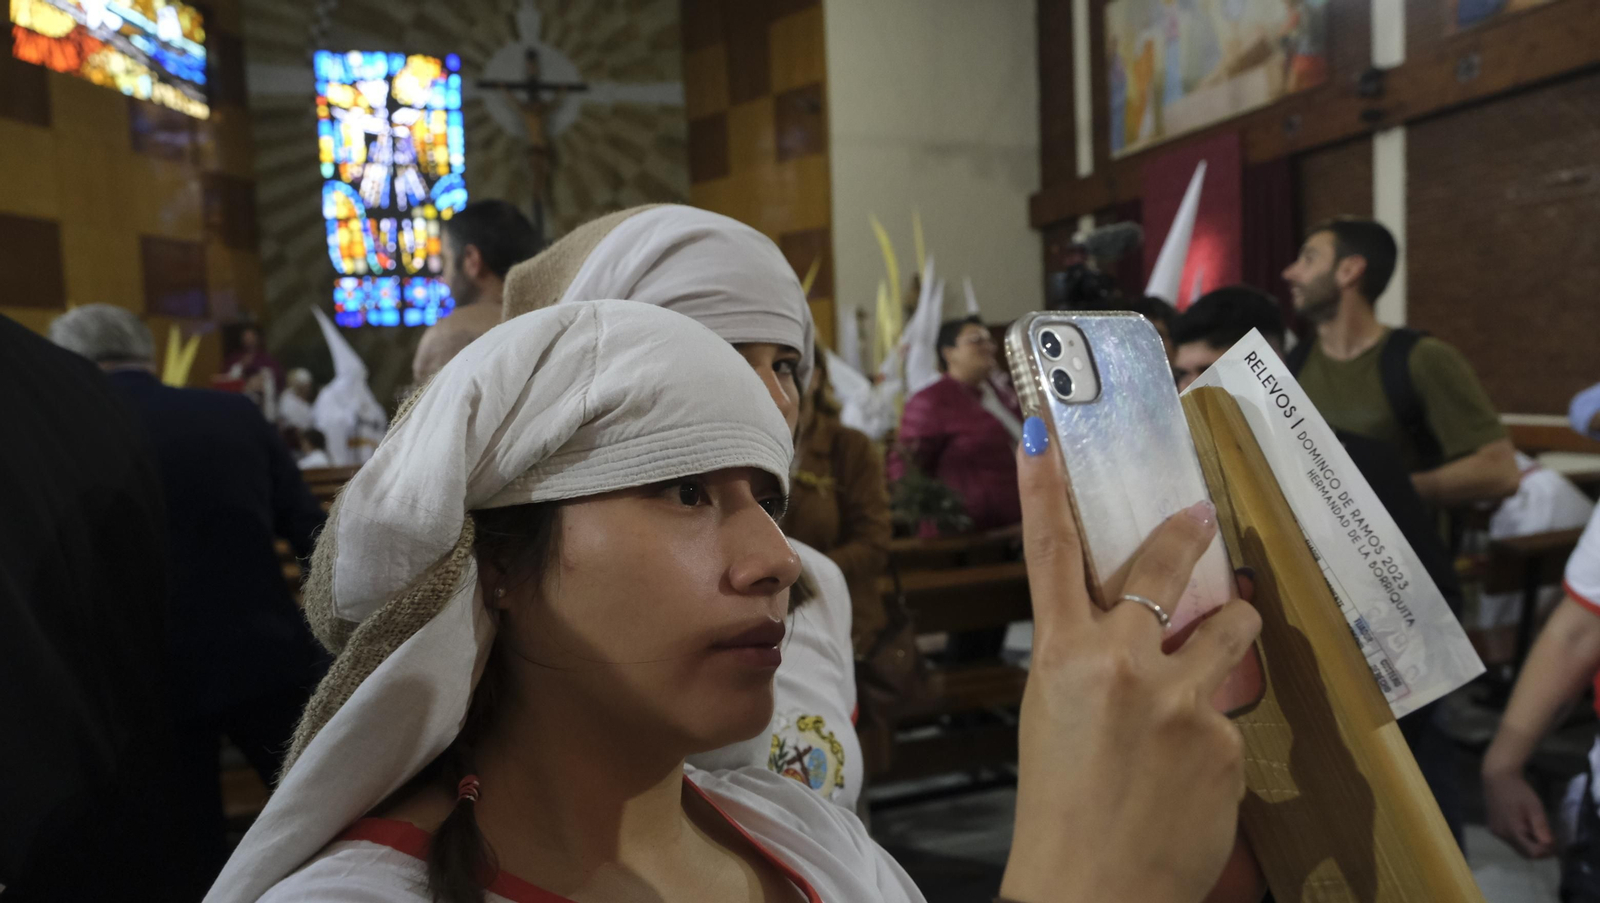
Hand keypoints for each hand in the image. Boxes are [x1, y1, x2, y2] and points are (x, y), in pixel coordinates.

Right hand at [1000, 424, 1262, 902]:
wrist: (1092, 892)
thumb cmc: (1057, 808)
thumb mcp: (1053, 718)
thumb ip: (1091, 667)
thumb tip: (1136, 638)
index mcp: (1063, 659)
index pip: (1052, 556)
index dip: (1044, 491)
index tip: (1045, 434)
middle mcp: (1122, 665)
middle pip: (1162, 572)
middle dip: (1186, 536)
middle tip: (1202, 516)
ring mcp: (1182, 701)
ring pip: (1231, 634)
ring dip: (1234, 629)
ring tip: (1233, 637)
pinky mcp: (1226, 741)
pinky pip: (1231, 718)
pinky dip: (1216, 737)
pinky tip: (1191, 778)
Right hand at [1484, 768, 1555, 857]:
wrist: (1497, 778)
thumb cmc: (1518, 791)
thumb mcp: (1534, 807)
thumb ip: (1541, 826)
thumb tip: (1549, 845)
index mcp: (1513, 830)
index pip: (1533, 853)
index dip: (1546, 852)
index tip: (1555, 843)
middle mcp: (1502, 835)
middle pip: (1525, 853)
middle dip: (1539, 850)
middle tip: (1549, 839)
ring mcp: (1496, 832)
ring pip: (1517, 847)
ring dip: (1529, 845)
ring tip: (1536, 830)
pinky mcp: (1493, 828)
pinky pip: (1509, 841)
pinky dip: (1520, 839)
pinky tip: (1523, 826)